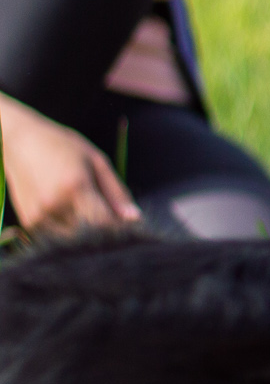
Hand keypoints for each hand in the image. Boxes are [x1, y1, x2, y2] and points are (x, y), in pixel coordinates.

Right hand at [0, 95, 140, 234]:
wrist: (20, 142)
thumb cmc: (63, 147)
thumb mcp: (97, 161)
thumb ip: (117, 192)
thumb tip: (135, 219)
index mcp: (75, 187)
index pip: (105, 223)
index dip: (122, 229)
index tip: (132, 227)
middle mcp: (54, 205)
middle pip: (90, 235)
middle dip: (107, 233)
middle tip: (115, 221)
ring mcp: (39, 216)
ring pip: (74, 240)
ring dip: (88, 234)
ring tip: (90, 213)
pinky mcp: (29, 222)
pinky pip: (57, 238)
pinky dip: (70, 232)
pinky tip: (72, 214)